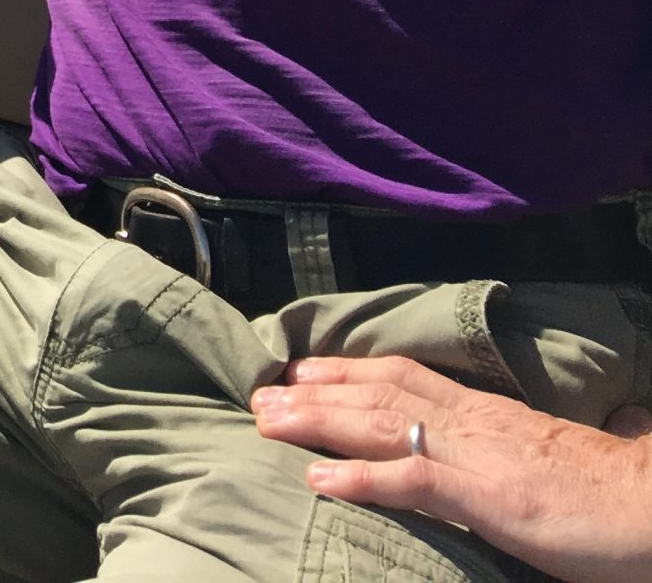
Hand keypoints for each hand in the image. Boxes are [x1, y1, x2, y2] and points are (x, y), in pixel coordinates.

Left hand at [251, 355, 651, 582]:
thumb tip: (493, 450)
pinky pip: (416, 481)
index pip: (404, 377)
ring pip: (383, 424)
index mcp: (486, 414)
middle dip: (315, 391)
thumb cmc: (606, 495)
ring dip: (318, 422)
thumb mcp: (542, 463)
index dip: (348, 370)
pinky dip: (361, 479)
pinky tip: (318, 481)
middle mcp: (473, 422)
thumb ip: (507, 449)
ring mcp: (478, 456)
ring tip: (266, 422)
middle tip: (259, 392)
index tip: (300, 369)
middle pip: (379, 393)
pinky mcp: (490, 497)